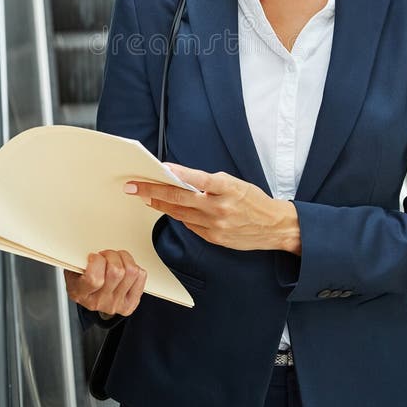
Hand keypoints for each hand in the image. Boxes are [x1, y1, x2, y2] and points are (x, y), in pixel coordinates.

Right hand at [64, 249, 146, 316]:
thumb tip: (85, 250)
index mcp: (80, 293)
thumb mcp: (72, 268)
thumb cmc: (81, 278)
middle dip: (111, 255)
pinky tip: (124, 270)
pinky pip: (141, 276)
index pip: (94, 279)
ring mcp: (116, 304)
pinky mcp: (130, 303)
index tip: (94, 256)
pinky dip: (135, 267)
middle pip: (116, 272)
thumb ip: (77, 260)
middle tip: (105, 256)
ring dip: (124, 259)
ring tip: (116, 260)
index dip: (97, 261)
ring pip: (131, 272)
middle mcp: (99, 302)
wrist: (90, 297)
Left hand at [124, 162, 300, 253]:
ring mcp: (215, 225)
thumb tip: (182, 179)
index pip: (198, 178)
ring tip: (145, 196)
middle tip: (133, 187)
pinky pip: (189, 225)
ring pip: (179, 213)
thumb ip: (210, 182)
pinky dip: (178, 215)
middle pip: (179, 198)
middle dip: (152, 191)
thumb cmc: (253, 200)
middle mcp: (220, 207)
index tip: (159, 168)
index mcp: (227, 188)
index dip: (177, 173)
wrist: (274, 226)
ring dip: (160, 204)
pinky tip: (168, 208)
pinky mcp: (213, 238)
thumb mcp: (235, 183)